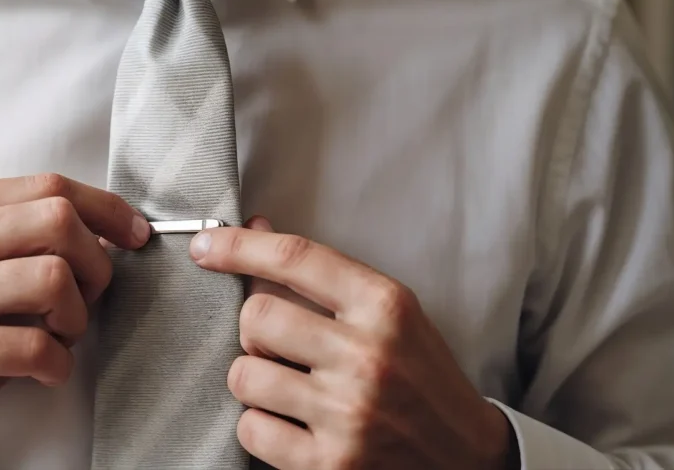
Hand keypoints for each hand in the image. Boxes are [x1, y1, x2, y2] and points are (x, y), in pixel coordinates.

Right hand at [0, 174, 149, 467]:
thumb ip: (34, 237)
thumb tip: (115, 230)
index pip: (49, 185)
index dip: (106, 208)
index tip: (135, 235)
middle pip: (57, 220)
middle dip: (95, 264)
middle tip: (87, 299)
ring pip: (52, 279)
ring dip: (77, 318)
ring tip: (61, 335)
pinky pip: (34, 345)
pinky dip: (58, 362)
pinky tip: (46, 368)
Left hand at [190, 218, 512, 469]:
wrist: (467, 457)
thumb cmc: (421, 377)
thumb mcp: (389, 313)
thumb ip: (323, 275)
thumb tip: (256, 228)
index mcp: (386, 306)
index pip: (296, 257)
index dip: (238, 245)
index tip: (205, 244)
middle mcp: (368, 356)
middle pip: (257, 316)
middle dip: (255, 330)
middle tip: (280, 347)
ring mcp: (348, 414)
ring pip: (244, 375)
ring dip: (255, 380)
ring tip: (290, 388)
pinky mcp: (330, 464)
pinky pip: (250, 429)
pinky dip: (260, 426)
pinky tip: (292, 424)